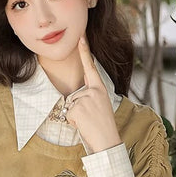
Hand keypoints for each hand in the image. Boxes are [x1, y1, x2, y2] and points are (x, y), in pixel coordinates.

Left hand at [65, 36, 122, 153]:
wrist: (107, 141)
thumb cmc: (104, 126)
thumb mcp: (100, 105)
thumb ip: (91, 94)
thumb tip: (79, 89)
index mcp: (100, 88)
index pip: (91, 66)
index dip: (85, 51)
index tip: (80, 36)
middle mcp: (93, 90)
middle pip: (74, 95)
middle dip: (77, 110)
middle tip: (90, 120)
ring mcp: (85, 98)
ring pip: (70, 105)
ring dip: (75, 117)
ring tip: (88, 123)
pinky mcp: (77, 108)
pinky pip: (68, 113)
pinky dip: (73, 122)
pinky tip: (84, 125)